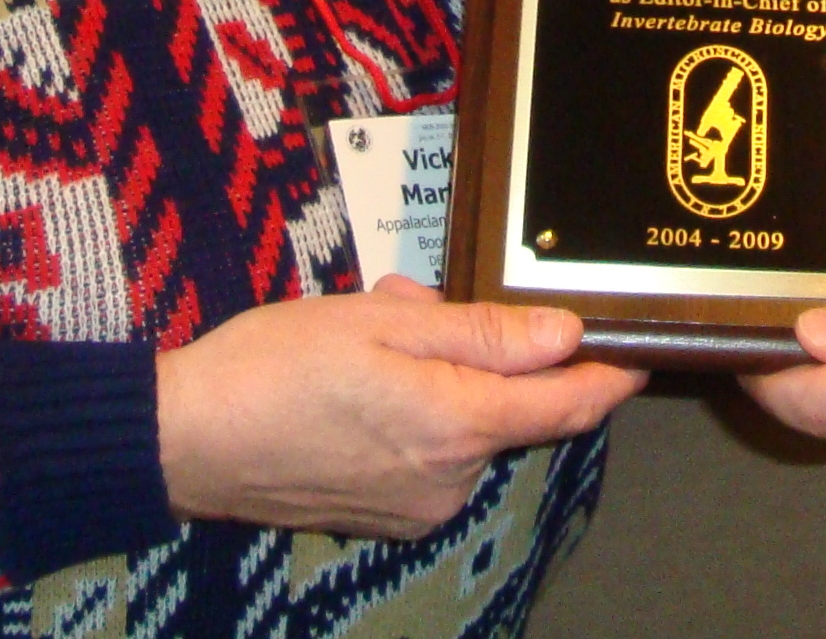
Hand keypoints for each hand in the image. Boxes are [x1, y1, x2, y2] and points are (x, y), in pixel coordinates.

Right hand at [154, 280, 643, 537]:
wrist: (186, 440)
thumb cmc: (278, 364)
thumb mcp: (383, 324)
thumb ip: (482, 333)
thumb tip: (568, 337)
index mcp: (459, 425)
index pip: (569, 406)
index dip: (610, 375)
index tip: (639, 348)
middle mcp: (452, 480)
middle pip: (510, 411)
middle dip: (482, 354)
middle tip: (416, 307)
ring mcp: (418, 507)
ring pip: (465, 429)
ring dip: (441, 381)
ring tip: (370, 338)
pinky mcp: (386, 518)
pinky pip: (429, 457)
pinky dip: (413, 416)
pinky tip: (355, 384)